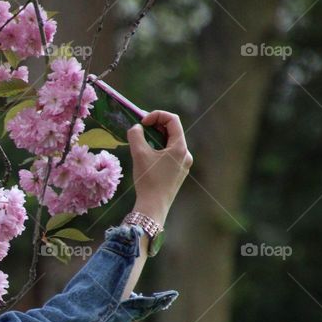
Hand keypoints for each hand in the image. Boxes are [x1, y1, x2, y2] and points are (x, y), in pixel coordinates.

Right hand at [126, 110, 193, 224]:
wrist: (154, 206)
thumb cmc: (148, 180)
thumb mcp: (139, 154)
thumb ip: (136, 135)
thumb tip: (136, 128)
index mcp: (180, 147)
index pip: (172, 120)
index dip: (156, 115)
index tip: (142, 122)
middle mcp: (186, 154)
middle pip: (172, 131)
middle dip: (155, 127)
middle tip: (139, 129)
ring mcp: (183, 164)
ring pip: (170, 144)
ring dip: (156, 139)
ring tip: (141, 144)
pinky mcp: (178, 173)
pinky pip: (169, 155)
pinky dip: (158, 150)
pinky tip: (146, 158)